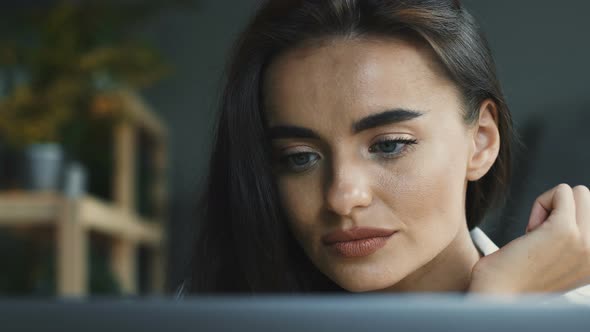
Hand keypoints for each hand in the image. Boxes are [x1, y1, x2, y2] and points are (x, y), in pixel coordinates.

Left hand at [469, 184, 589, 293]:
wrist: (500, 294)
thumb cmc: (521, 276)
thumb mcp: (564, 259)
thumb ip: (578, 239)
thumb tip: (578, 202)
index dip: (569, 219)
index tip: (551, 243)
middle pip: (587, 198)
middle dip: (560, 209)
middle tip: (541, 235)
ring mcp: (587, 242)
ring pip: (576, 192)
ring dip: (551, 206)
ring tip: (537, 234)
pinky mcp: (565, 231)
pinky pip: (561, 191)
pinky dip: (541, 203)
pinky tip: (530, 231)